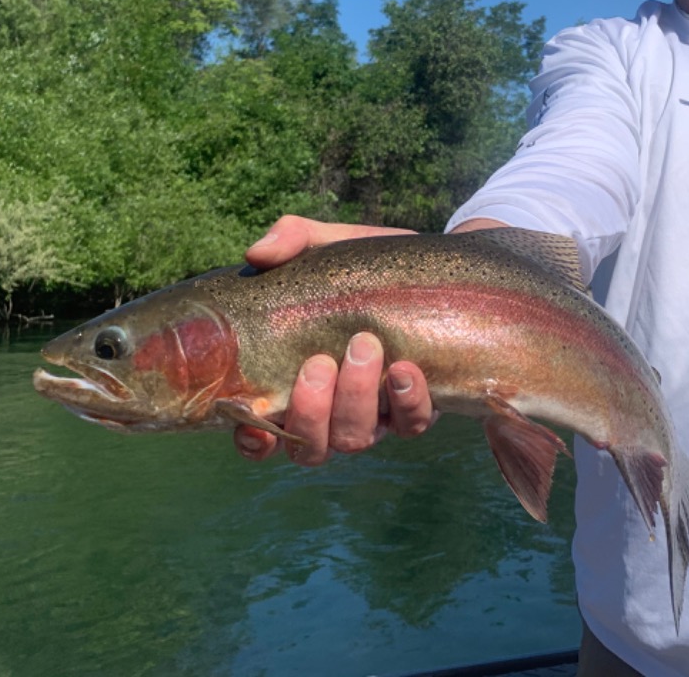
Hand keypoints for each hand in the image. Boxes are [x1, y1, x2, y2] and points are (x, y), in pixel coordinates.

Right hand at [234, 216, 434, 464]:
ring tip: (364, 345)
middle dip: (309, 413)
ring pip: (355, 439)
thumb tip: (257, 253)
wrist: (434, 267)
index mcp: (294, 383)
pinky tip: (405, 368)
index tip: (255, 418)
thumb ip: (292, 241)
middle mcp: (331, 411)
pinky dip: (407, 402)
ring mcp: (376, 415)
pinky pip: (410, 424)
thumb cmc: (364, 266)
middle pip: (309, 448)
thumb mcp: (329, 246)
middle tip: (319, 363)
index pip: (261, 435)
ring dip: (354, 400)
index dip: (253, 440)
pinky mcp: (418, 407)